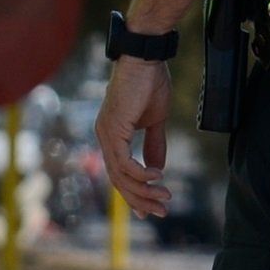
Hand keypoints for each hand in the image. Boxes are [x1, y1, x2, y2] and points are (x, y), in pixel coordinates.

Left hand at [95, 56, 174, 219]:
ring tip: (165, 197)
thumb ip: (155, 145)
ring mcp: (106, 134)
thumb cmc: (150, 83)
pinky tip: (158, 177)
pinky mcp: (114, 129)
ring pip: (121, 176)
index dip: (134, 193)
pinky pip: (125, 163)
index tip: (150, 210)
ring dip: (144, 190)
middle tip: (161, 211)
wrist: (145, 58)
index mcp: (112, 135)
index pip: (119, 172)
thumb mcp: (155, 120)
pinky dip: (141, 174)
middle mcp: (104, 137)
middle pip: (118, 180)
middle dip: (140, 199)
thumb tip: (157, 168)